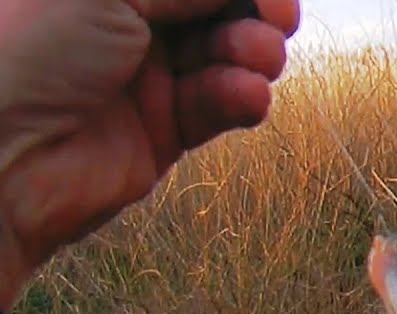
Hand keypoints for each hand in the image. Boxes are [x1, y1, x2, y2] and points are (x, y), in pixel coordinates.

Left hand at [0, 0, 300, 311]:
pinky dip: (242, 96)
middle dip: (254, 12)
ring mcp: (146, 71)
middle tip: (277, 23)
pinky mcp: (163, 126)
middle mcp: (124, 17)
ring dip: (253, 54)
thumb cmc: (27, 51)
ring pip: (227, 52)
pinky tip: (245, 96)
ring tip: (255, 61)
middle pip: (217, 6)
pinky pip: (220, 104)